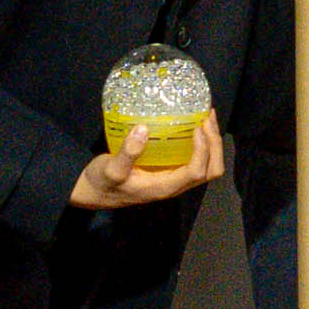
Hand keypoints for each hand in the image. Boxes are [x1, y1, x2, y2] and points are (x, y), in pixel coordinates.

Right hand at [68, 126, 225, 208]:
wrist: (93, 192)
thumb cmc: (102, 183)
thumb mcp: (110, 169)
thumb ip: (127, 153)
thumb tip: (142, 129)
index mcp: (164, 187)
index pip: (196, 172)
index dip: (202, 150)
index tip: (197, 128)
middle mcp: (175, 185)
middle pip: (210, 171)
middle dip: (215, 145)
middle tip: (207, 118)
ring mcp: (174, 178)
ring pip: (206, 165)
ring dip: (211, 143)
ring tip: (206, 117)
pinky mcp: (170, 170)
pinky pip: (195, 159)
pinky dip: (202, 142)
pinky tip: (194, 124)